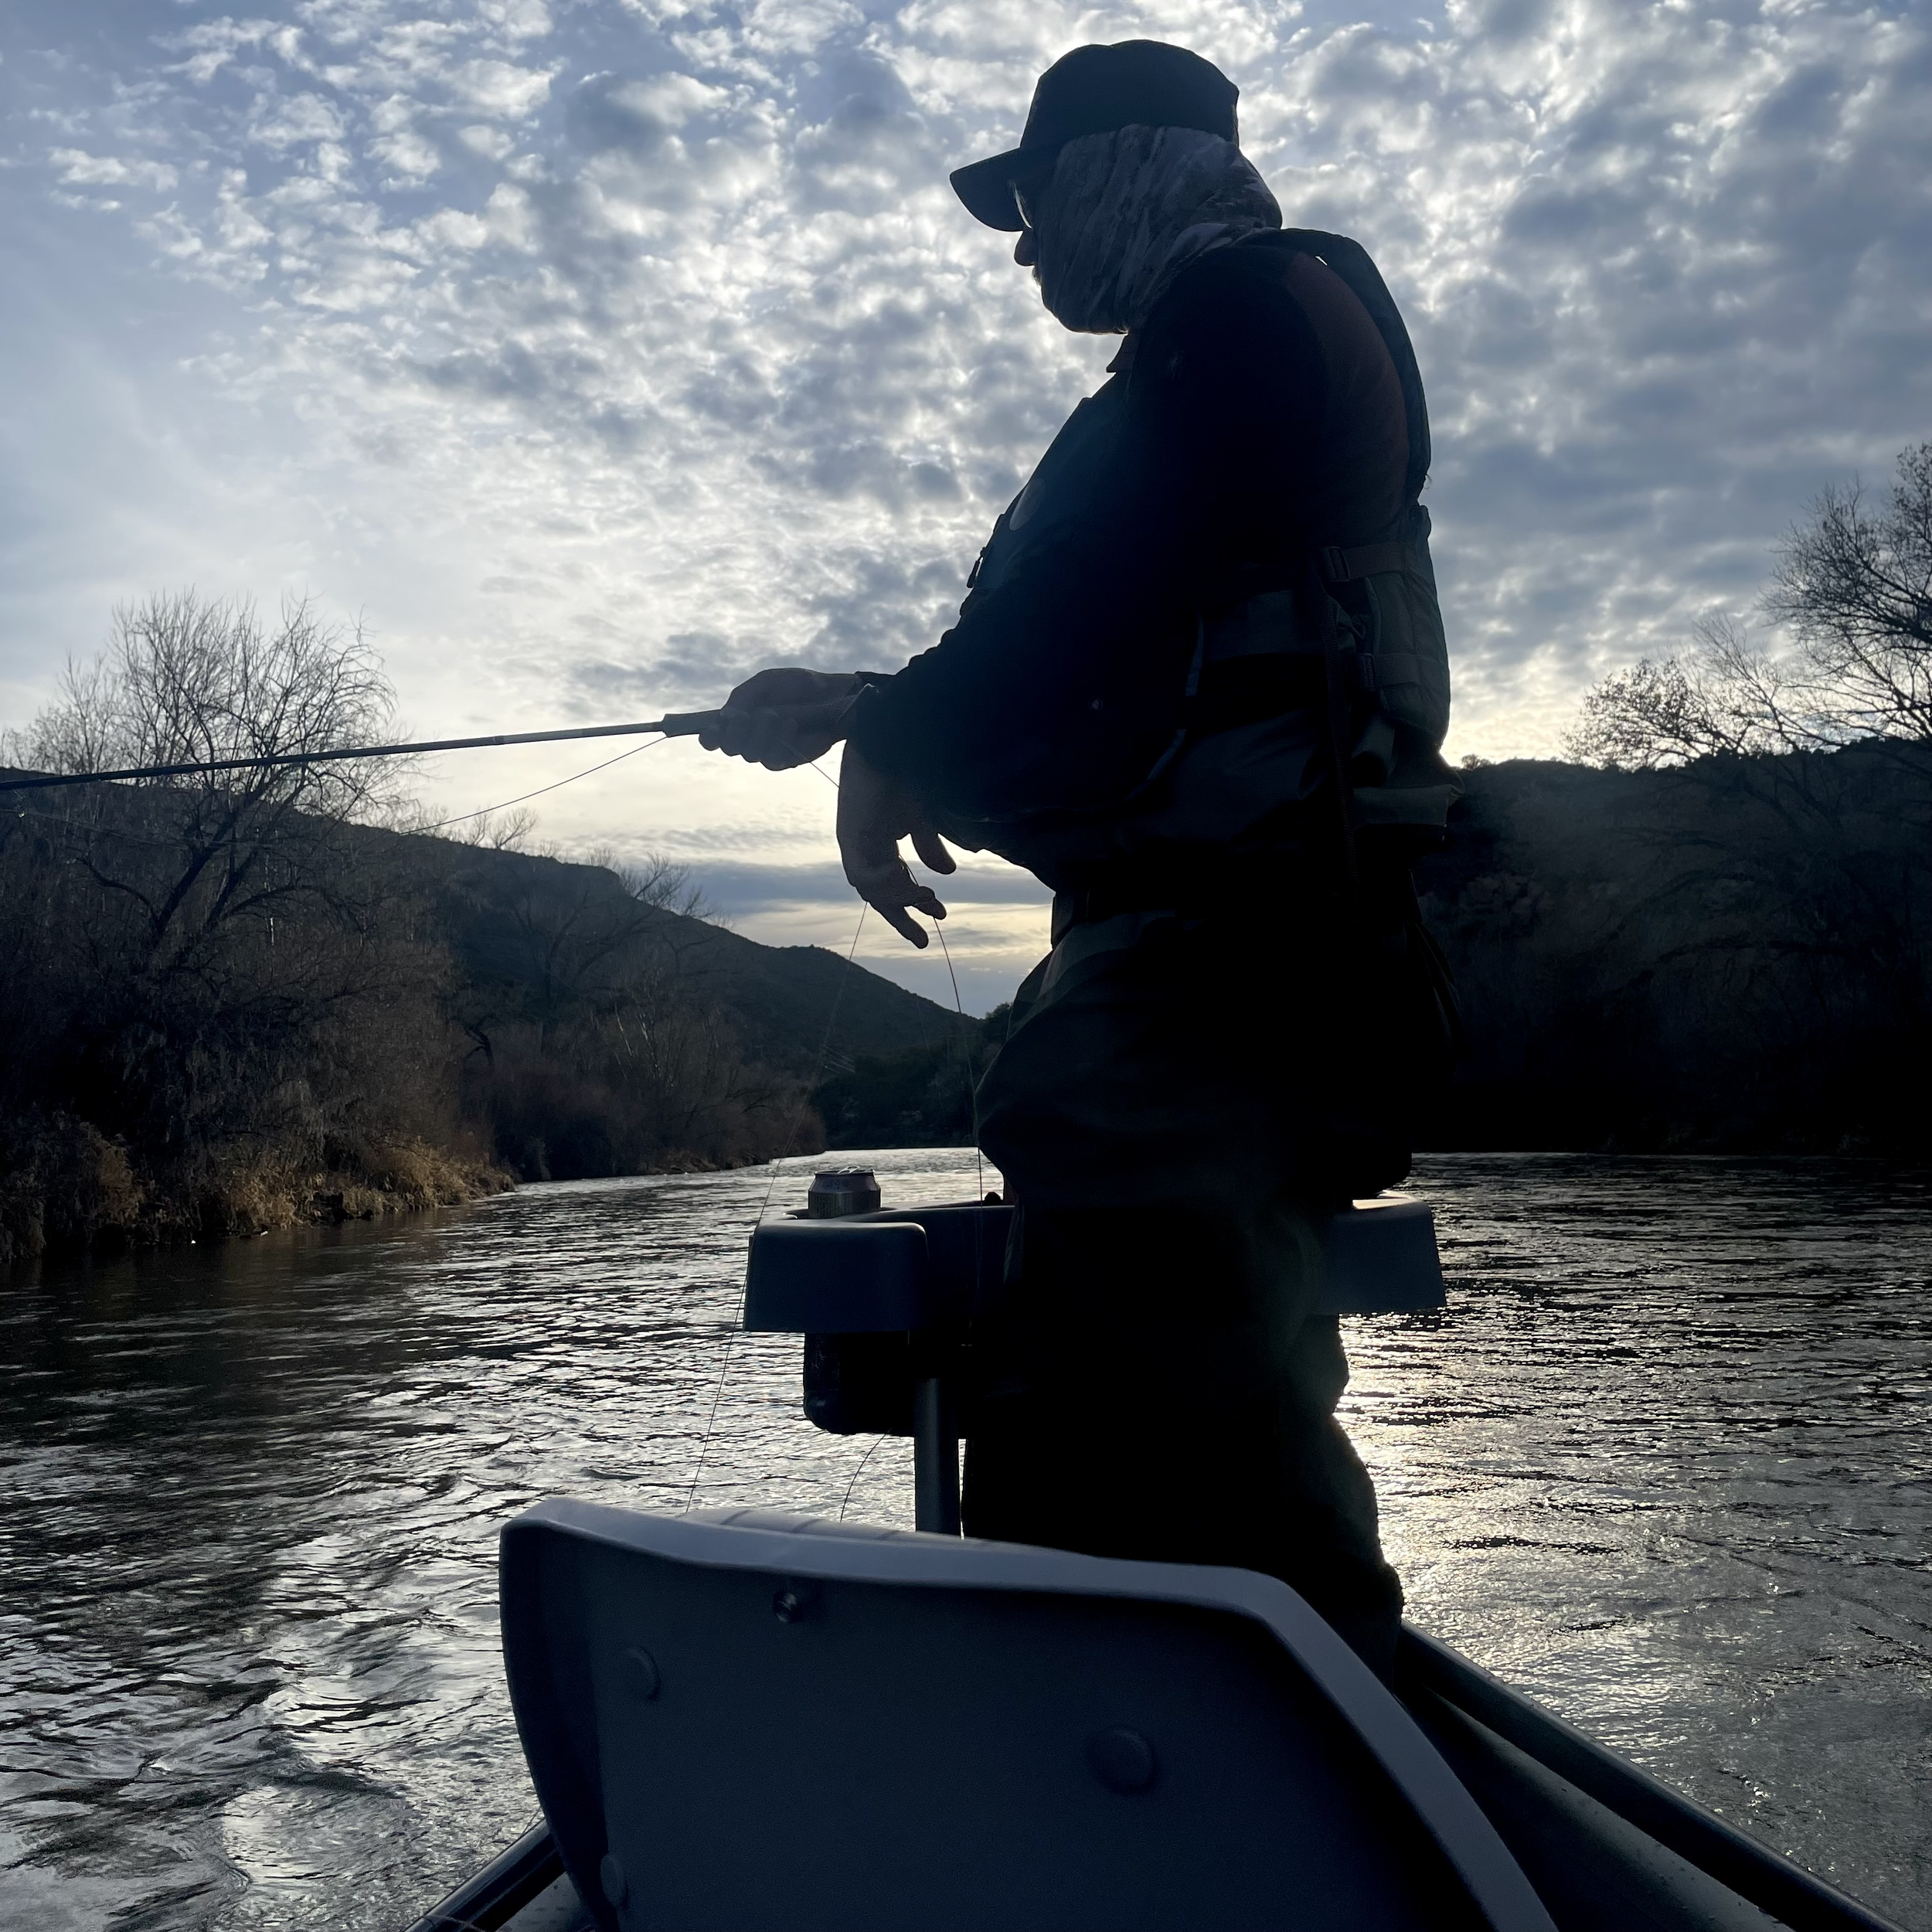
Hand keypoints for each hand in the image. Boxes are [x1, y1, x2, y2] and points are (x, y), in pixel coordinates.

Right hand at [697, 667, 866, 770]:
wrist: (833, 695)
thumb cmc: (799, 686)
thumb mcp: (767, 682)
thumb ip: (744, 696)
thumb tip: (725, 716)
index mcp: (740, 718)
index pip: (714, 735)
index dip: (708, 736)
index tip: (711, 730)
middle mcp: (750, 736)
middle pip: (728, 747)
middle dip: (734, 733)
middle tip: (746, 717)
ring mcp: (767, 749)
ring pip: (749, 754)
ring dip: (759, 733)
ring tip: (776, 714)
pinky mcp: (786, 759)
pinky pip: (772, 760)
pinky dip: (779, 740)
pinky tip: (791, 725)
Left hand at [836, 742, 955, 947]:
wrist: (890, 742)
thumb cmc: (904, 772)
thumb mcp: (922, 816)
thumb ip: (929, 844)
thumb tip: (946, 873)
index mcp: (876, 841)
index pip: (891, 881)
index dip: (913, 900)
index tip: (939, 914)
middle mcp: (861, 845)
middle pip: (877, 893)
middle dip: (901, 915)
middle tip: (924, 938)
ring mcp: (853, 841)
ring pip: (870, 888)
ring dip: (900, 897)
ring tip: (928, 898)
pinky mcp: (850, 835)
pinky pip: (864, 873)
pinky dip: (887, 882)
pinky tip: (909, 880)